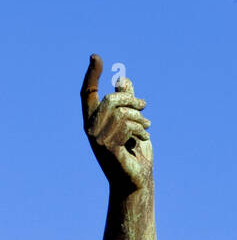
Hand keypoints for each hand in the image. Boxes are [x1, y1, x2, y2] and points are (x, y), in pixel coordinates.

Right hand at [81, 54, 151, 190]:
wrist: (137, 182)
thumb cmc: (134, 155)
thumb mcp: (132, 124)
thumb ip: (126, 104)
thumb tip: (123, 80)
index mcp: (93, 122)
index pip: (87, 94)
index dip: (91, 75)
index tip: (96, 56)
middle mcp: (90, 129)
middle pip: (109, 100)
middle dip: (130, 100)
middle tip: (145, 105)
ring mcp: (97, 140)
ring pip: (121, 113)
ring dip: (138, 117)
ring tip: (147, 126)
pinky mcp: (107, 148)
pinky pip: (125, 126)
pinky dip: (139, 128)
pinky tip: (145, 136)